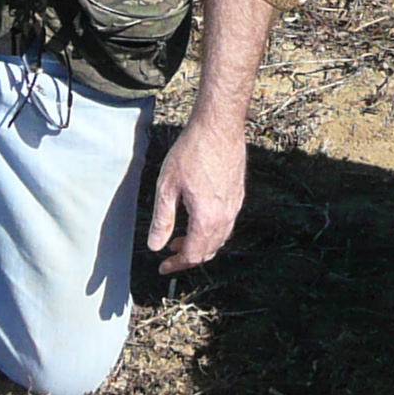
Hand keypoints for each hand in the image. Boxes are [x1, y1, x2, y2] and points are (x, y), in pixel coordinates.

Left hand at [147, 116, 246, 273]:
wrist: (219, 126)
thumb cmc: (192, 152)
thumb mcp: (168, 187)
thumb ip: (163, 220)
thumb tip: (155, 246)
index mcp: (207, 218)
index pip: (193, 254)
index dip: (177, 264)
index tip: (163, 268)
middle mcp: (225, 216)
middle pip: (209, 251)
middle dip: (188, 258)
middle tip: (170, 257)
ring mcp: (235, 206)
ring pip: (219, 239)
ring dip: (200, 245)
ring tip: (179, 239)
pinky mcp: (238, 195)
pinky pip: (226, 225)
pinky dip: (211, 232)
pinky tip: (197, 221)